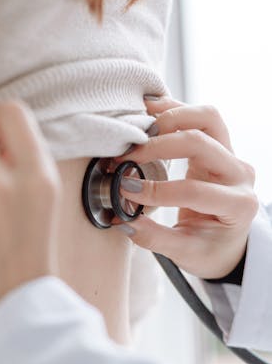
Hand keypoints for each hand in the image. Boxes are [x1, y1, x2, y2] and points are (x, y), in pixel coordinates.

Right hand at [117, 98, 258, 278]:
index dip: (157, 191)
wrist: (226, 243)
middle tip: (126, 158)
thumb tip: (123, 221)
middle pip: (201, 142)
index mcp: (238, 205)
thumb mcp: (185, 253)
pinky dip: (174, 110)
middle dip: (158, 146)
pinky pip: (202, 118)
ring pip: (208, 118)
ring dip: (171, 116)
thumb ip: (154, 238)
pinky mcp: (219, 145)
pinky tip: (149, 112)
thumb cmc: (208, 250)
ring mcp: (231, 155)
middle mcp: (239, 175)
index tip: (126, 191)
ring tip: (138, 126)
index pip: (195, 190)